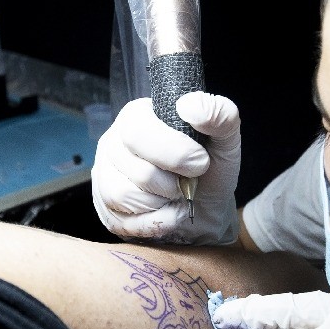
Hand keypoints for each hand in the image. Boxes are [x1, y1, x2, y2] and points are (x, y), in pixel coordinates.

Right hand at [91, 93, 240, 244]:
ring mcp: (104, 176)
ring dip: (162, 203)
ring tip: (176, 195)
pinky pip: (121, 221)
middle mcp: (114, 143)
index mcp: (137, 116)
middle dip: (172, 183)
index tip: (201, 162)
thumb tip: (190, 106)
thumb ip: (220, 115)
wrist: (205, 210)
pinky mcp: (105, 208)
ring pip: (124, 196)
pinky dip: (155, 222)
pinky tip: (168, 212)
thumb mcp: (225, 140)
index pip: (139, 131)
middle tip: (189, 182)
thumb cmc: (210, 171)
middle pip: (137, 170)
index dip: (176, 153)